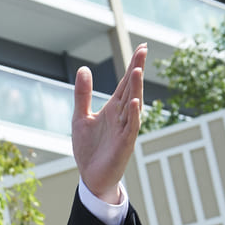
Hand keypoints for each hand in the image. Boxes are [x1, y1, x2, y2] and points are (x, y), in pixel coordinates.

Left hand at [72, 43, 147, 203]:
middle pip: (132, 90)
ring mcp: (125, 130)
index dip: (132, 66)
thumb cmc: (89, 149)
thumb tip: (84, 68)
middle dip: (136, 71)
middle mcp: (123, 116)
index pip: (125, 84)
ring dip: (136, 89)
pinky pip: (131, 127)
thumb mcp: (80, 118)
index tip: (141, 48)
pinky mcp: (125, 144)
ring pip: (133, 106)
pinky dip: (133, 115)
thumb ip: (82, 95)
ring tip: (136, 71)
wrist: (91, 177)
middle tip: (144, 50)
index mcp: (113, 109)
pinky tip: (134, 102)